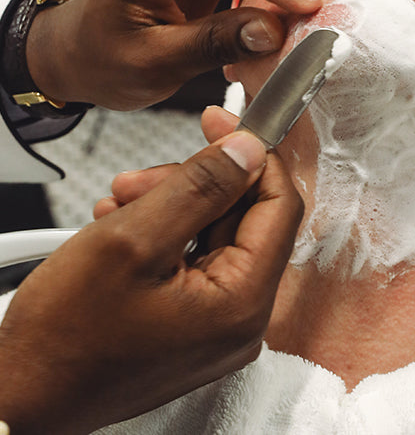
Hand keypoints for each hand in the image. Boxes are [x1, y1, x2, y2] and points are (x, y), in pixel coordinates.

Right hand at [0, 123, 301, 434]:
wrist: (22, 398)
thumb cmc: (63, 339)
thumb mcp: (132, 239)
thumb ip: (200, 186)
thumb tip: (248, 150)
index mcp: (242, 301)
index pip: (279, 204)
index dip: (252, 155)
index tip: (220, 124)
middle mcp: (242, 320)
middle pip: (244, 218)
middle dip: (193, 185)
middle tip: (139, 179)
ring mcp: (219, 326)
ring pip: (215, 235)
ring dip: (170, 207)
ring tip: (117, 206)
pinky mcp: (196, 326)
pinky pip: (196, 261)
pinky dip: (164, 236)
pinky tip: (122, 228)